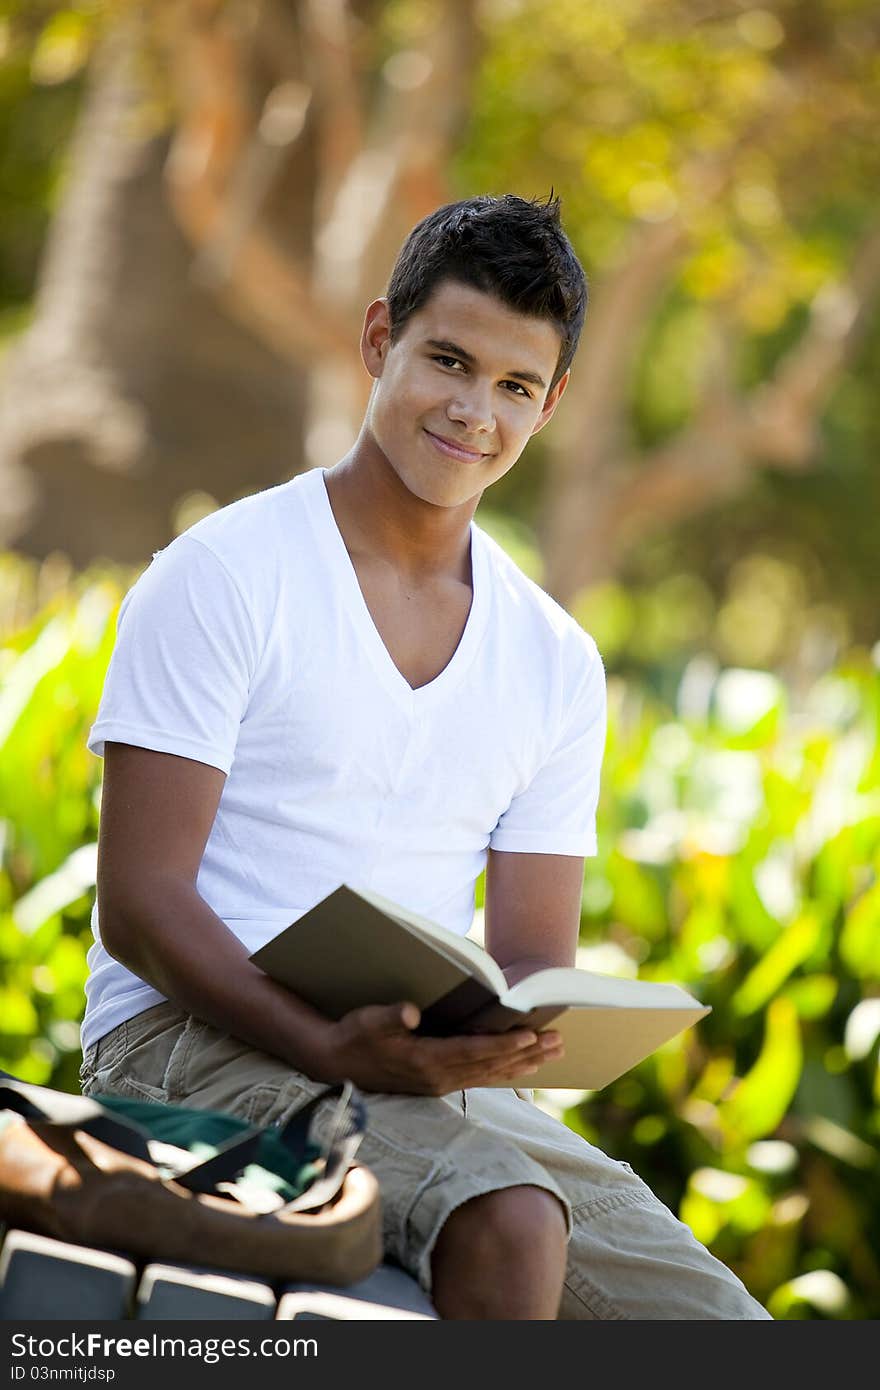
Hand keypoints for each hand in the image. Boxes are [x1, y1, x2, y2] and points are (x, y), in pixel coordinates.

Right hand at [319, 1002, 563, 1094]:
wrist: (336, 1063)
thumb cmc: (354, 1035)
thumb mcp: (367, 1021)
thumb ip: (391, 1016)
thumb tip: (411, 1010)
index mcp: (425, 1060)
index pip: (473, 1052)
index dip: (503, 1045)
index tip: (530, 1035)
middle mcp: (439, 1076)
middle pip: (492, 1065)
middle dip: (527, 1053)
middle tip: (559, 1041)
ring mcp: (440, 1082)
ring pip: (491, 1074)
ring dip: (524, 1063)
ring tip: (553, 1053)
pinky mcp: (439, 1082)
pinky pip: (481, 1078)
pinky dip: (506, 1071)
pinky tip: (524, 1067)